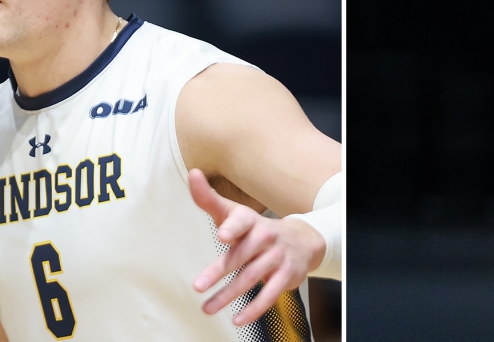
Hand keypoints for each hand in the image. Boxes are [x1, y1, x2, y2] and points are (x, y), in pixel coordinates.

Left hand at [187, 168, 325, 325]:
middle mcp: (264, 237)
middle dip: (219, 272)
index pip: (242, 221)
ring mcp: (276, 257)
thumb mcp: (234, 212)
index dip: (233, 226)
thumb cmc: (256, 229)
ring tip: (208, 308)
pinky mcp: (286, 276)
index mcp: (250, 221)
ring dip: (228, 296)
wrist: (301, 240)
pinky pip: (269, 295)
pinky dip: (254, 309)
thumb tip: (192, 174)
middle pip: (240, 256)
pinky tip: (238, 320)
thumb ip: (209, 199)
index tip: (223, 234)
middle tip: (198, 286)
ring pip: (251, 278)